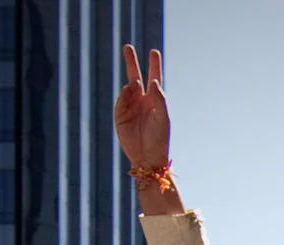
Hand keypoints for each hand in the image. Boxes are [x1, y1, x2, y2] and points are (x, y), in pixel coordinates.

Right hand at [114, 45, 169, 166]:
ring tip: (135, 85)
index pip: (154, 79)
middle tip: (127, 47)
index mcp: (155, 100)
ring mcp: (130, 107)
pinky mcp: (120, 116)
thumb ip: (160, 99)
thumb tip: (154, 81)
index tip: (153, 52)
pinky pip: (121, 101)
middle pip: (135, 76)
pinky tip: (129, 91)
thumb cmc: (159, 139)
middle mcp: (142, 101)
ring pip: (128, 88)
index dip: (154, 65)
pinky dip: (124, 94)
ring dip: (132, 83)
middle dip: (131, 62)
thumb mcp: (163, 117)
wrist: (148, 158)